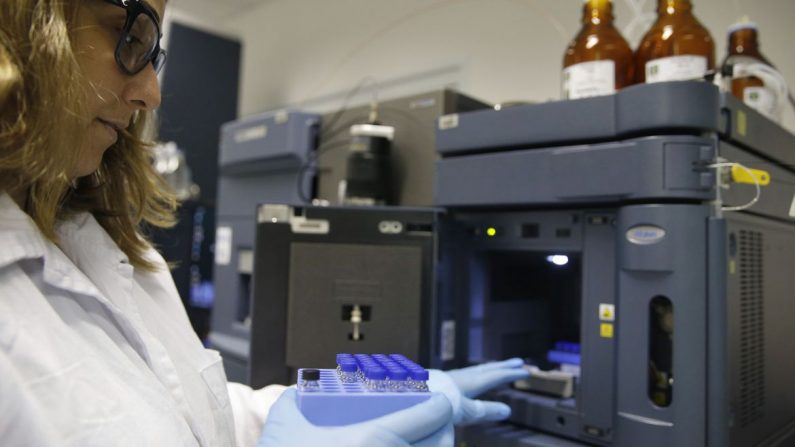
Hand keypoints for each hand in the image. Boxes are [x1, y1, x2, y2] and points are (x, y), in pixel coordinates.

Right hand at [257, 388, 453, 446]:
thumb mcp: (285, 423)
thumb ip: (297, 399)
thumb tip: (302, 390)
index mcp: (373, 438)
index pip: (429, 416)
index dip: (439, 405)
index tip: (440, 402)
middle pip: (440, 444)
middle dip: (442, 431)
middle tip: (433, 424)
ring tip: (420, 443)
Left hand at [428, 358, 528, 424]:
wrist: (412, 396)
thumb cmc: (439, 403)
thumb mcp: (465, 410)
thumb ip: (485, 410)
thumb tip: (507, 410)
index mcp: (470, 382)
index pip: (495, 376)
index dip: (510, 374)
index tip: (525, 371)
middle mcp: (462, 376)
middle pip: (486, 369)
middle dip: (503, 366)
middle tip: (518, 362)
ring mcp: (451, 377)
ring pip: (475, 370)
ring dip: (489, 369)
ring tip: (498, 368)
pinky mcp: (441, 381)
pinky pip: (466, 374)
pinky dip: (475, 374)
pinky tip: (470, 378)